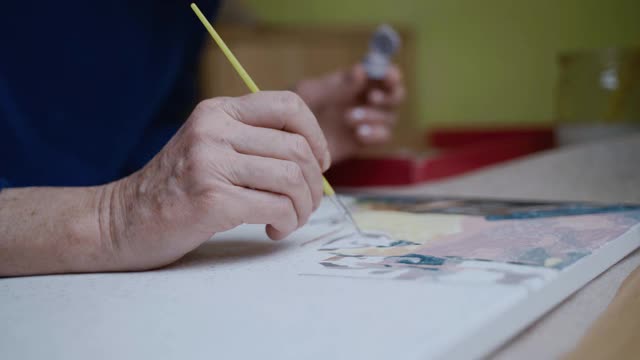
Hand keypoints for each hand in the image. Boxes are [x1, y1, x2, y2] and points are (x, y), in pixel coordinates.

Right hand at [102, 91, 329, 269]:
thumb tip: (315, 159)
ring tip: (290, 220)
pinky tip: (274, 230)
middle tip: (306, 204)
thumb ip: (251, 141)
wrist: (120, 220)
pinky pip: (277, 207)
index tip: (320, 163)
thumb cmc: (175, 189)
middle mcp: (214, 130)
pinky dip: (287, 222)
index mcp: (218, 111)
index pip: (288, 105)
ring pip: (292, 178)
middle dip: (314, 184)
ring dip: (304, 207)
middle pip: (297, 148)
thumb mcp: (209, 146)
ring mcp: (210, 163)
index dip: (316, 135)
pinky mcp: (211, 200)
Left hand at [295, 64, 404, 162]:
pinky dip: (375, 133)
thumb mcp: (310, 92)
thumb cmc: (292, 109)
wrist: (285, 140)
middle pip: (395, 95)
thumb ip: (336, 85)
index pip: (382, 73)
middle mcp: (364, 99)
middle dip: (390, 95)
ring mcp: (365, 121)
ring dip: (375, 115)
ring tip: (349, 118)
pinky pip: (383, 136)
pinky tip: (358, 134)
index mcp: (354, 82)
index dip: (390, 73)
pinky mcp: (362, 141)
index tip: (389, 76)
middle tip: (372, 98)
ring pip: (390, 116)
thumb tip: (362, 71)